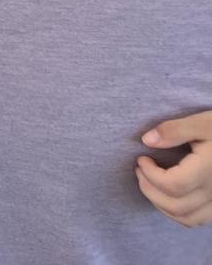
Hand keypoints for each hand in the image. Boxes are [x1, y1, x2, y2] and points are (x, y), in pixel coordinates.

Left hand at [137, 111, 211, 226]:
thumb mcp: (203, 123)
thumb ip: (174, 130)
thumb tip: (146, 140)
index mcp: (209, 171)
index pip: (173, 185)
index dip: (150, 174)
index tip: (142, 159)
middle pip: (175, 205)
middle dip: (149, 189)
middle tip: (140, 170)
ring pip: (186, 218)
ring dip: (161, 204)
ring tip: (149, 182)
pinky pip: (197, 220)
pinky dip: (177, 213)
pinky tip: (168, 195)